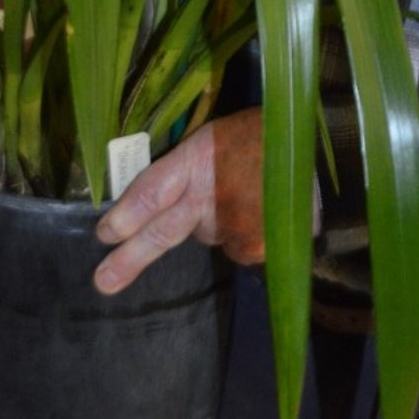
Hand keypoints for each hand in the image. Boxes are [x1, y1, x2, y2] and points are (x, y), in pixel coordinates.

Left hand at [93, 108, 264, 293]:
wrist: (316, 142)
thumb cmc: (255, 135)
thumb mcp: (212, 138)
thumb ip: (183, 171)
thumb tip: (148, 205)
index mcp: (197, 160)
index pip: (155, 189)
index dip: (129, 213)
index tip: (104, 235)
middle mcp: (212, 197)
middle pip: (165, 231)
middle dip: (131, 258)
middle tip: (103, 283)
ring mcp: (238, 224)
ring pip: (207, 235)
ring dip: (214, 221)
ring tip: (243, 192)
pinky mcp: (261, 245)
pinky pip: (238, 243)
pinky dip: (243, 229)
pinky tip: (260, 206)